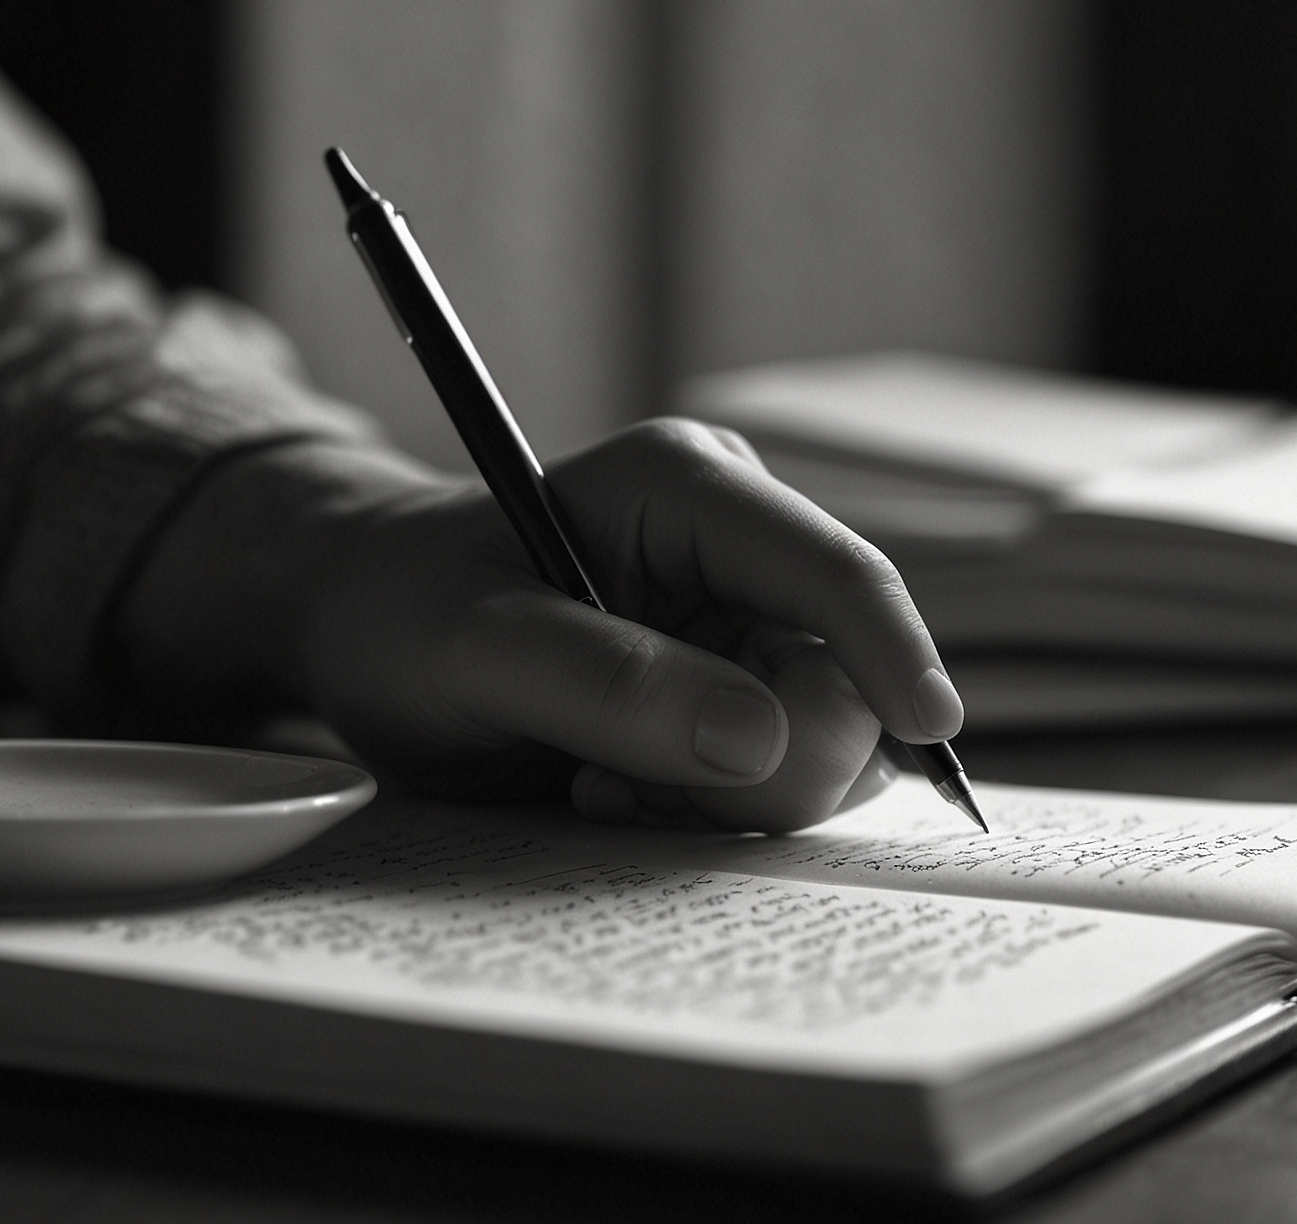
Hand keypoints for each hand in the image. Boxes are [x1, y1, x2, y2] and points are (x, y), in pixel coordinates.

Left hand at [119, 419, 962, 832]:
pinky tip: (612, 793)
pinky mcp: (731, 688)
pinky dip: (705, 810)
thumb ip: (602, 684)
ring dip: (720, 796)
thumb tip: (757, 736)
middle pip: (840, 679)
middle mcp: (736, 549)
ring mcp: (740, 623)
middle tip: (620, 794)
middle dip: (760, 762)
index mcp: (686, 486)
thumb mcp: (469, 647)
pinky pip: (773, 775)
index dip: (892, 655)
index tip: (931, 737)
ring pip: (818, 742)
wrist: (366, 631)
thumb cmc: (401, 612)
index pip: (831, 572)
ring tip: (597, 786)